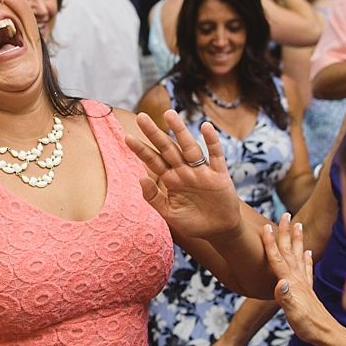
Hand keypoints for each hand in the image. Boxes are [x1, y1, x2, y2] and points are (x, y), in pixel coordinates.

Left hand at [126, 110, 241, 240]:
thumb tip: (140, 177)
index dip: (141, 150)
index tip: (126, 137)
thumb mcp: (169, 213)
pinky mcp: (219, 175)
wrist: (218, 231)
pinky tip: (205, 127)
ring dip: (180, 131)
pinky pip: (215, 155)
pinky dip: (211, 141)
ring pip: (189, 147)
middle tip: (141, 117)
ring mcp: (201, 171)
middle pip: (167, 148)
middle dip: (155, 133)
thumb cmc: (192, 222)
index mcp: (170, 180)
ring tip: (169, 114)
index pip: (152, 161)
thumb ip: (153, 197)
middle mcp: (184, 171)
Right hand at [262, 214, 343, 345]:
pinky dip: (306, 258)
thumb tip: (281, 282)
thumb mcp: (294, 314)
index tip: (266, 226)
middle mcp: (297, 279)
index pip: (277, 259)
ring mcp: (304, 283)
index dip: (271, 242)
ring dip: (297, 240)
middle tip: (285, 214)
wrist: (327, 335)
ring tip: (298, 225)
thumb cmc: (308, 326)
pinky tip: (307, 253)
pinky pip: (307, 269)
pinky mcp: (309, 290)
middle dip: (285, 232)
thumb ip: (286, 298)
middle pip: (289, 251)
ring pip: (298, 255)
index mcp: (290, 283)